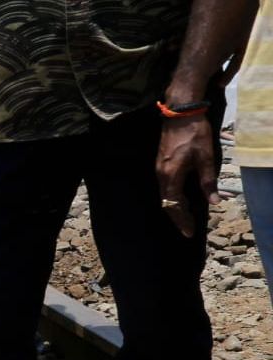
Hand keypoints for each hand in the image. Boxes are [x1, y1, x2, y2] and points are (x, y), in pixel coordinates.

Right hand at [156, 116, 216, 236]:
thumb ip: (208, 181)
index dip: (182, 221)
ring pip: (164, 196)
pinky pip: (164, 187)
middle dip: (177, 218)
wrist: (180, 114)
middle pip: (166, 203)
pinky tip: (181, 199)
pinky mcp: (160, 165)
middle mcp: (161, 175)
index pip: (174, 205)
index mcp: (171, 176)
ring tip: (186, 217)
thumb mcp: (206, 158)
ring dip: (175, 208)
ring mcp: (159, 170)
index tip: (190, 233)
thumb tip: (214, 202)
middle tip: (188, 229)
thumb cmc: (194, 134)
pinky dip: (172, 197)